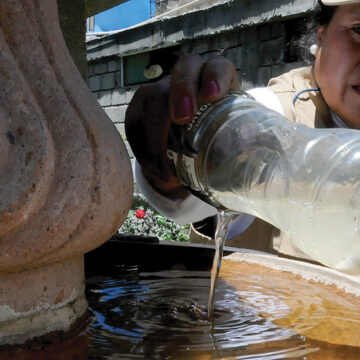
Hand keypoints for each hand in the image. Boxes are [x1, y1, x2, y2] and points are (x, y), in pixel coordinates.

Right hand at [125, 54, 239, 198]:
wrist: (184, 151)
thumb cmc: (213, 142)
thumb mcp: (228, 140)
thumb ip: (238, 139)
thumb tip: (249, 137)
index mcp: (216, 83)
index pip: (217, 66)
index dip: (214, 75)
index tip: (212, 95)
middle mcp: (188, 81)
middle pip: (183, 69)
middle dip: (182, 90)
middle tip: (182, 119)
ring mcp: (160, 91)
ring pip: (152, 96)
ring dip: (157, 133)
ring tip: (166, 168)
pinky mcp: (140, 109)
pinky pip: (135, 122)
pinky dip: (144, 148)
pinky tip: (155, 168)